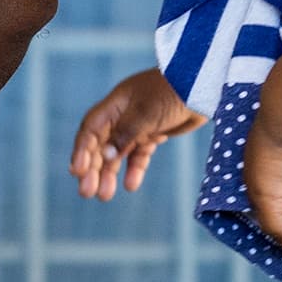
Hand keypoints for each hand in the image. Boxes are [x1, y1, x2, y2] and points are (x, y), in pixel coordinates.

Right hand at [68, 69, 205, 200]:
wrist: (203, 85)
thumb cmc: (172, 92)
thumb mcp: (146, 112)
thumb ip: (125, 134)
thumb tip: (105, 156)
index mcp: (115, 106)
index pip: (90, 130)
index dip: (81, 151)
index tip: (77, 172)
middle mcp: (122, 116)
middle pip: (100, 146)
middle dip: (92, 169)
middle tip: (86, 192)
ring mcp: (138, 126)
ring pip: (117, 154)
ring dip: (109, 174)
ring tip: (104, 195)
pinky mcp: (153, 134)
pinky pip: (139, 155)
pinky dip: (134, 170)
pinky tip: (130, 185)